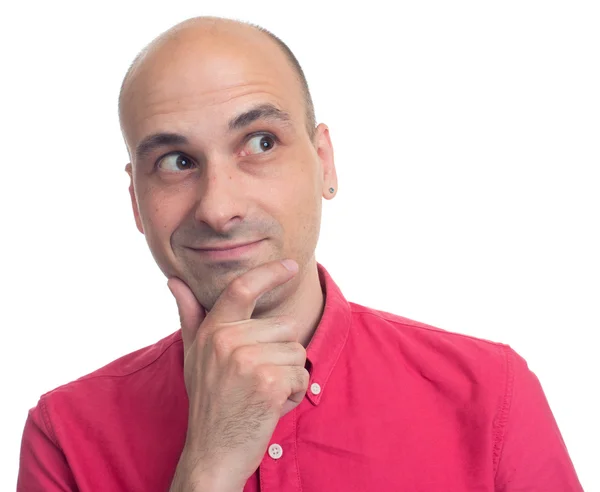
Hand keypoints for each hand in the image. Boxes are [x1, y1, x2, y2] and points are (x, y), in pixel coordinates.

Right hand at [168, 260, 308, 491]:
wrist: (213, 453)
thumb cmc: (209, 401)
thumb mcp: (195, 355)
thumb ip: (190, 315)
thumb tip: (173, 280)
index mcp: (213, 331)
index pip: (242, 288)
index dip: (269, 273)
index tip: (291, 266)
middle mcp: (227, 341)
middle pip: (285, 326)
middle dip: (281, 353)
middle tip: (256, 378)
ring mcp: (247, 361)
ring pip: (297, 351)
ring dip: (289, 375)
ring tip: (261, 392)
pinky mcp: (268, 383)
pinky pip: (303, 375)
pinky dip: (295, 393)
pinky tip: (271, 405)